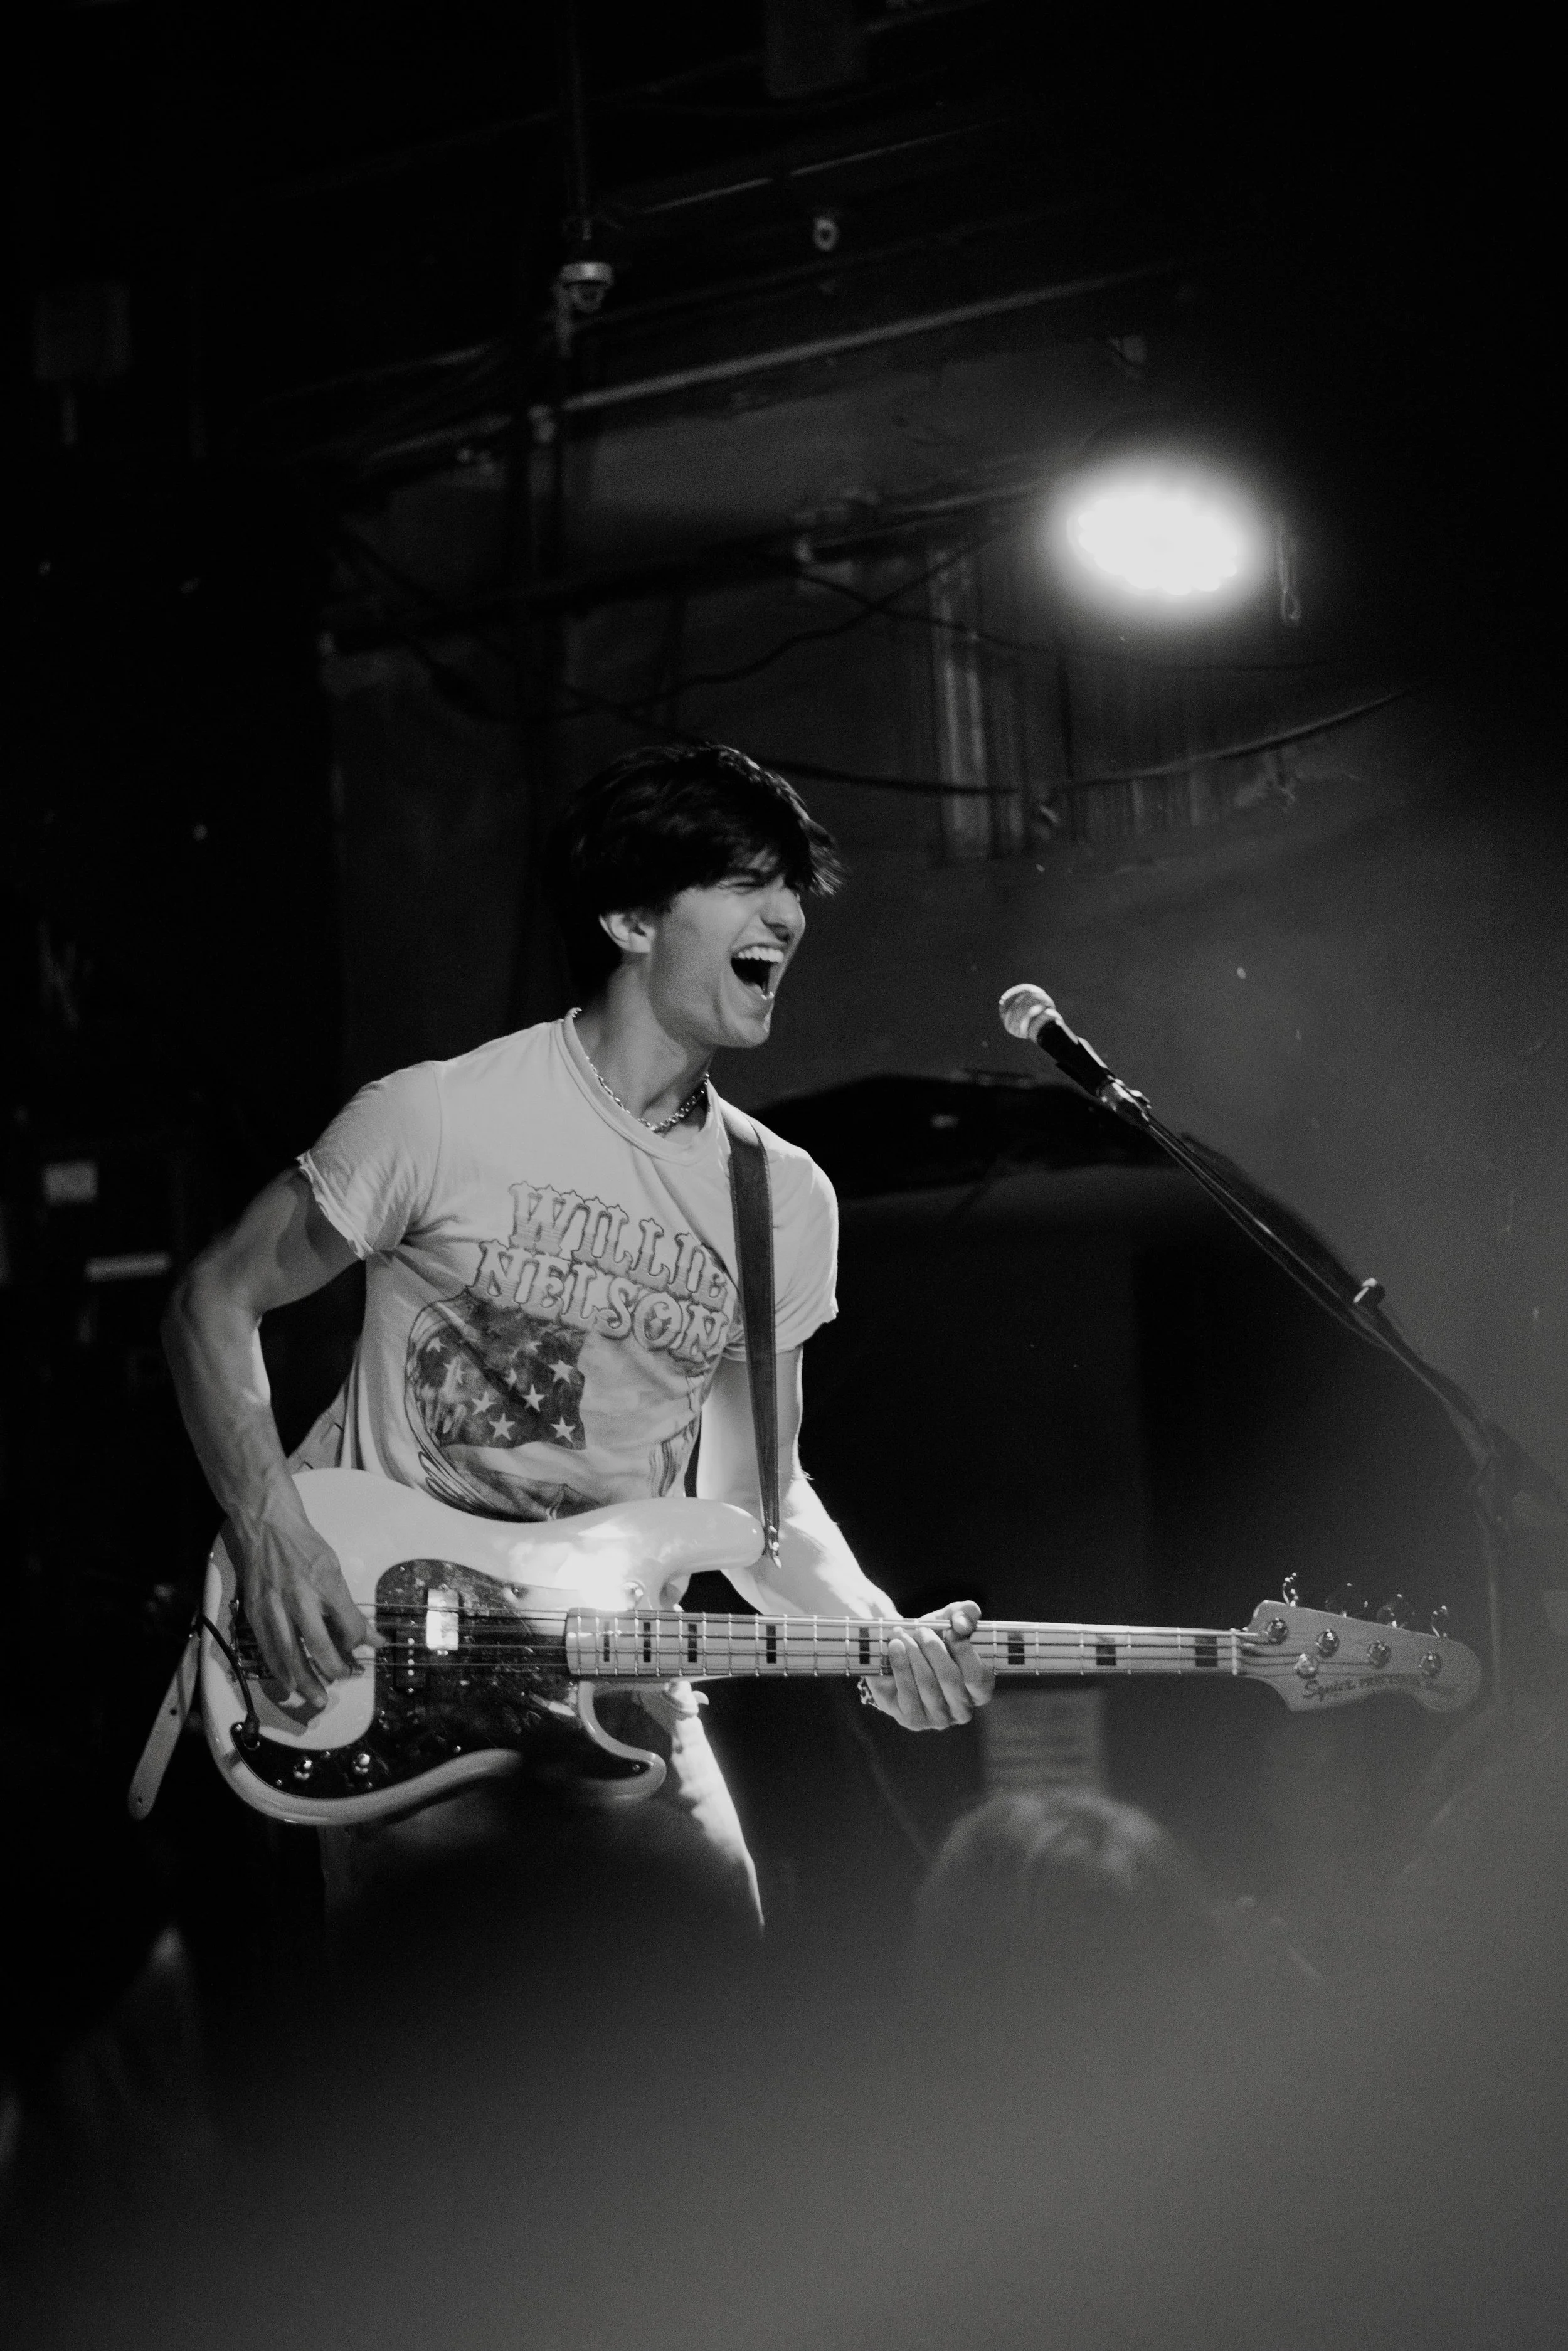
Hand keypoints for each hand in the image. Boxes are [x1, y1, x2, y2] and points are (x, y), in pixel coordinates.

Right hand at [231, 1500, 378, 1707]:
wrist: (268, 1529)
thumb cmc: (306, 1548)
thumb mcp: (335, 1569)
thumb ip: (349, 1607)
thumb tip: (371, 1636)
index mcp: (325, 1585)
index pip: (348, 1626)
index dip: (358, 1643)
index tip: (361, 1650)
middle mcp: (300, 1599)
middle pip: (320, 1647)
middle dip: (334, 1669)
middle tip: (342, 1679)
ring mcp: (275, 1608)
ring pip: (291, 1656)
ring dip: (305, 1681)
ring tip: (317, 1698)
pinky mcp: (256, 1613)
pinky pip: (268, 1649)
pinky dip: (279, 1669)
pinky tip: (289, 1682)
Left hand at [862, 1602, 993, 1731]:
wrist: (898, 1654)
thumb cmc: (932, 1641)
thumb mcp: (949, 1621)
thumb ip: (964, 1613)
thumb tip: (962, 1623)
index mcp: (980, 1690)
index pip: (978, 1677)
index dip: (964, 1652)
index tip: (950, 1630)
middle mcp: (962, 1710)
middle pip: (950, 1679)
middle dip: (933, 1649)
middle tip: (921, 1630)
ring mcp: (938, 1719)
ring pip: (927, 1684)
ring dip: (913, 1654)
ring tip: (903, 1635)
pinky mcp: (913, 1720)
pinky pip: (907, 1693)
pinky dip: (900, 1665)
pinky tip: (895, 1647)